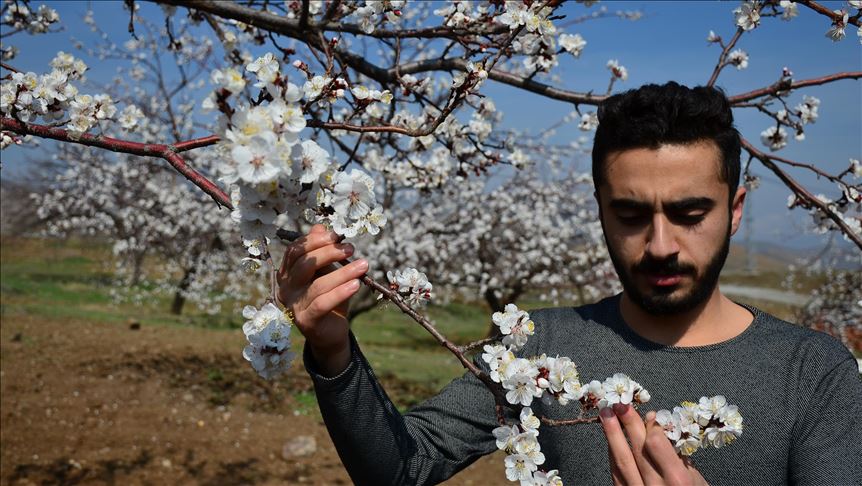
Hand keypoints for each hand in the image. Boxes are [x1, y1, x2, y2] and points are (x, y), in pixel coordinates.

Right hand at [277, 224, 367, 375]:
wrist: (330, 332)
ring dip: (343, 272)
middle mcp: (286, 288)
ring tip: (363, 265)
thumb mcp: (326, 272)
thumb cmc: (328, 297)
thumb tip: (320, 227)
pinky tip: (356, 285)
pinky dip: (341, 292)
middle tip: (350, 249)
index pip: (295, 251)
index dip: (315, 240)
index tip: (337, 235)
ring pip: (317, 284)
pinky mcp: (306, 321)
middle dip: (329, 252)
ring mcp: (294, 305)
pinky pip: (323, 303)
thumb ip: (321, 251)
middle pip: (304, 264)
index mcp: (287, 273)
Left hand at [599, 404, 707, 485]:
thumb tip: (656, 426)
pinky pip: (617, 476)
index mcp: (677, 481)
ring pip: (621, 462)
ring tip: (605, 415)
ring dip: (611, 436)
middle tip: (617, 403)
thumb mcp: (696, 479)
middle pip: (636, 450)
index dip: (650, 425)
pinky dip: (612, 456)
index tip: (648, 413)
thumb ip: (676, 455)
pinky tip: (610, 442)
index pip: (655, 444)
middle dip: (626, 424)